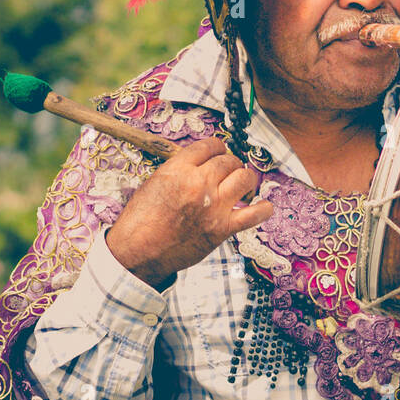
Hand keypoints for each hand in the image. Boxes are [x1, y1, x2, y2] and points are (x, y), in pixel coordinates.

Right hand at [105, 137, 274, 288]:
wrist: (136, 254)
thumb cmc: (140, 221)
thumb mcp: (154, 182)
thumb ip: (180, 169)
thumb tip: (203, 162)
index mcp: (178, 170)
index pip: (210, 145)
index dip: (216, 148)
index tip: (217, 154)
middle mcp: (198, 184)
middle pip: (229, 161)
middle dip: (229, 164)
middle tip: (226, 174)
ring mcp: (213, 207)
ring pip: (245, 178)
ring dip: (245, 179)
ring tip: (240, 186)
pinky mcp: (222, 229)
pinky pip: (255, 214)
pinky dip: (263, 209)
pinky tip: (263, 206)